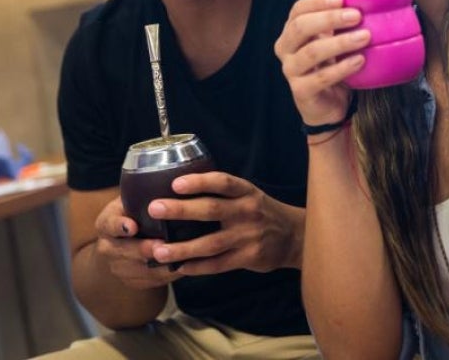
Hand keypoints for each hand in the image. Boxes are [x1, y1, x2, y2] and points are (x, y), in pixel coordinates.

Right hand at [92, 195, 182, 289]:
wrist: (117, 246)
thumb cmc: (131, 215)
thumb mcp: (129, 202)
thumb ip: (141, 196)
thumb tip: (173, 179)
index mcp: (106, 224)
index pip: (109, 224)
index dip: (120, 226)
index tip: (132, 226)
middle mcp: (107, 247)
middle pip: (124, 251)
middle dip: (144, 249)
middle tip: (161, 246)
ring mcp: (118, 267)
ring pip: (139, 270)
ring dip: (159, 265)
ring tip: (179, 257)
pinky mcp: (131, 282)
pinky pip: (150, 282)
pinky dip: (167, 275)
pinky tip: (183, 267)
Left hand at [146, 172, 305, 273]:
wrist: (294, 236)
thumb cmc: (262, 212)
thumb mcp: (249, 195)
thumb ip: (223, 194)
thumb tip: (180, 190)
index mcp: (246, 192)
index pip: (222, 182)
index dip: (199, 181)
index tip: (175, 183)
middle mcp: (247, 211)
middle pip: (211, 210)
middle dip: (180, 210)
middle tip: (155, 209)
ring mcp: (248, 236)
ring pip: (210, 243)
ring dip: (182, 248)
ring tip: (158, 251)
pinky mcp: (249, 257)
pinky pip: (218, 264)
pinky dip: (198, 267)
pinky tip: (180, 268)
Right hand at [274, 0, 368, 125]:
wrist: (327, 105)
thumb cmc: (330, 66)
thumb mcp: (331, 41)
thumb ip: (337, 24)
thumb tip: (362, 0)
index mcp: (291, 31)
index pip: (298, 10)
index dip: (318, 2)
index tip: (342, 0)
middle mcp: (285, 49)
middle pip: (301, 27)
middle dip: (329, 19)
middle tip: (356, 16)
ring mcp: (290, 70)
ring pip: (311, 52)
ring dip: (340, 42)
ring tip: (364, 37)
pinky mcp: (301, 91)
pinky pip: (321, 77)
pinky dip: (342, 67)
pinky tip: (359, 61)